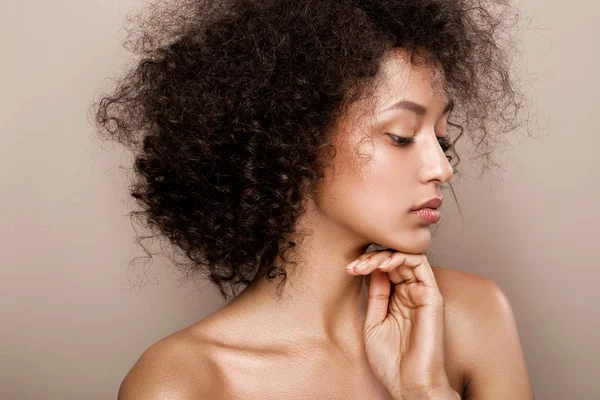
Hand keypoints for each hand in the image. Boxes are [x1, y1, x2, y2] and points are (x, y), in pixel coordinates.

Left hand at [345, 250, 458, 398]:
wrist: (409, 385)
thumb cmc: (391, 361)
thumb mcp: (373, 322)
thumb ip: (375, 295)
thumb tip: (370, 269)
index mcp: (397, 300)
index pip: (384, 269)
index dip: (365, 264)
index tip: (348, 269)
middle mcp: (410, 294)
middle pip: (393, 260)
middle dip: (370, 257)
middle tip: (354, 266)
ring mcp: (422, 293)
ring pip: (405, 257)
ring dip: (383, 255)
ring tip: (366, 265)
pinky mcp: (432, 296)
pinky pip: (420, 264)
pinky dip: (400, 258)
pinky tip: (383, 266)